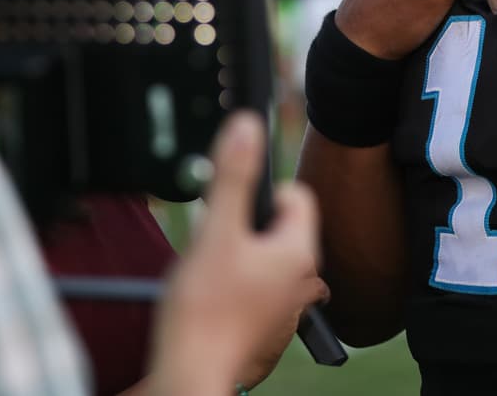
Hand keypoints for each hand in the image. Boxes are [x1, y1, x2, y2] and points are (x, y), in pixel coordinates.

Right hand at [147, 112, 328, 395]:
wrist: (193, 373)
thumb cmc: (204, 310)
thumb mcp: (216, 230)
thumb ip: (234, 175)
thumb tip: (248, 125)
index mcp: (299, 250)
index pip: (298, 196)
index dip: (264, 193)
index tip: (234, 210)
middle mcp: (303, 279)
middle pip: (281, 227)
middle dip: (247, 226)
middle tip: (218, 245)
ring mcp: (289, 307)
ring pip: (269, 260)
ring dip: (242, 257)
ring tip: (214, 274)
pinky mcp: (271, 327)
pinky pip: (261, 290)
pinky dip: (240, 287)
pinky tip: (216, 299)